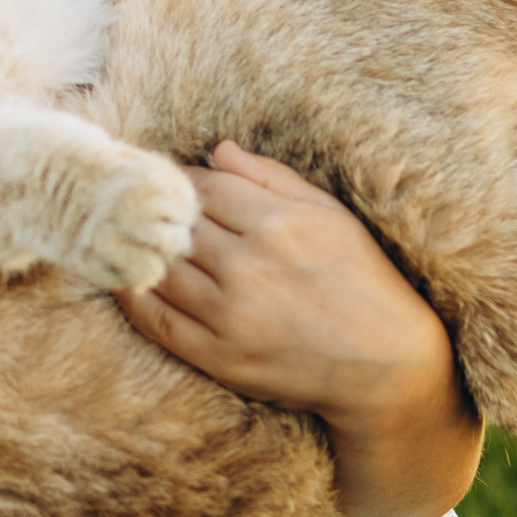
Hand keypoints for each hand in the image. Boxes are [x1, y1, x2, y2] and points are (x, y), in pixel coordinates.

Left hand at [117, 142, 481, 516]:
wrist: (387, 366)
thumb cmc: (363, 281)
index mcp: (280, 223)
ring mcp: (231, 315)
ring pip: (161, 268)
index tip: (175, 181)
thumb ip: (271, 179)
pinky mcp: (220, 356)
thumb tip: (217, 150)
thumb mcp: (330, 216)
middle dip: (160, 213)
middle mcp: (250, 266)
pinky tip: (129, 281)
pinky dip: (136, 297)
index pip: (206, 187)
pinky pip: (158, 320)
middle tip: (143, 205)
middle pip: (178, 225)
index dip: (185, 181)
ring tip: (133, 238)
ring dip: (142, 250)